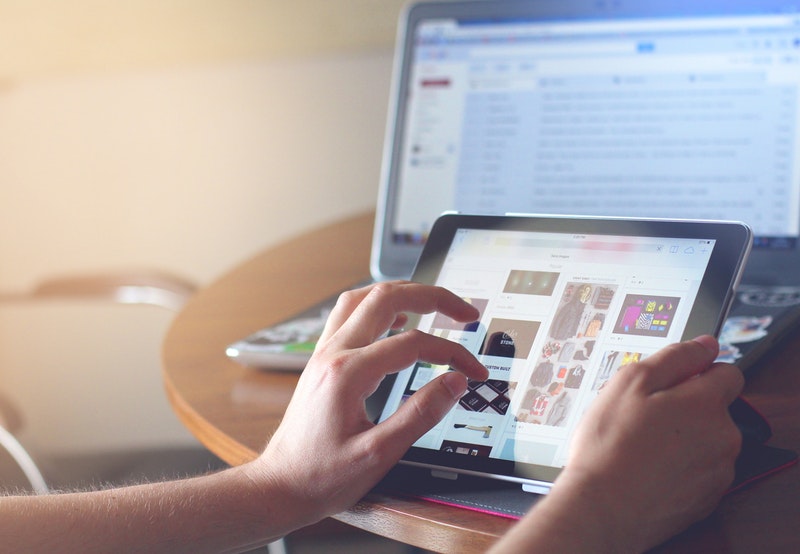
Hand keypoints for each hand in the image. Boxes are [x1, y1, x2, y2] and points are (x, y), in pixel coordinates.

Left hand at [252, 281, 488, 526]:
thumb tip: (454, 383)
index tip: (473, 370)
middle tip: (465, 311)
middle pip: (386, 298)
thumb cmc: (321, 476)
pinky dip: (379, 307)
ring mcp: (324, 353)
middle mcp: (333, 353)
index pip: (413, 343)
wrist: (279, 486)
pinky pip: (349, 314)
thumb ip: (420, 415)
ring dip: (403, 293)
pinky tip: (397, 320)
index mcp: (348, 374)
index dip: (451, 352)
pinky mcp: (322, 361)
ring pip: (363, 297)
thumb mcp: (378, 454)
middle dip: (432, 297)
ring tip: (434, 303)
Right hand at [491, 336, 743, 552]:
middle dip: (686, 405)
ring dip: (684, 436)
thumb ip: (674, 358)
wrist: (603, 507)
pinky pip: (701, 469)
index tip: (670, 382)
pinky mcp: (708, 497)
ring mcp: (718, 470)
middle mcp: (724, 436)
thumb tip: (705, 345)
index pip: (727, 371)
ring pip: (708, 439)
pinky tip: (650, 466)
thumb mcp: (629, 382)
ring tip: (643, 443)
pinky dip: (682, 465)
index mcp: (707, 403)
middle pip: (716, 407)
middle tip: (644, 414)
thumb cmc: (610, 445)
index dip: (696, 371)